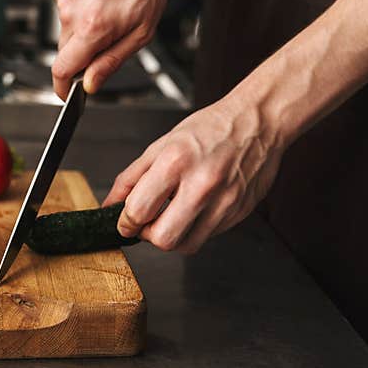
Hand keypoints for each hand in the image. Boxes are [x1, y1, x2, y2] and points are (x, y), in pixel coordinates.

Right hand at [52, 0, 172, 98]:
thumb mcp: (141, 32)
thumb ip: (111, 61)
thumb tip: (91, 83)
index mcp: (92, 27)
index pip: (62, 70)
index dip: (63, 88)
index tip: (68, 95)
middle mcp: (71, 13)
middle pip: (65, 54)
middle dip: (82, 59)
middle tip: (109, 45)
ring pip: (67, 35)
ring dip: (85, 36)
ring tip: (111, 16)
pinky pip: (69, 17)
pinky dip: (82, 18)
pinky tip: (102, 3)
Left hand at [103, 99, 283, 253]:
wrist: (258, 122)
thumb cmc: (210, 130)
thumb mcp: (162, 145)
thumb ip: (132, 178)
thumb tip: (110, 205)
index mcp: (176, 162)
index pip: (139, 210)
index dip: (125, 222)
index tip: (125, 222)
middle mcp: (202, 184)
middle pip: (163, 239)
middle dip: (148, 235)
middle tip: (148, 222)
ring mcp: (224, 202)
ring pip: (186, 245)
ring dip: (172, 236)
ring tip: (172, 216)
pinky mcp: (239, 213)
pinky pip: (208, 237)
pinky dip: (195, 229)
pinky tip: (196, 208)